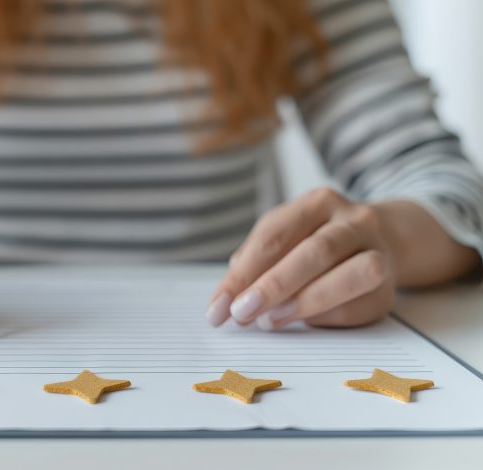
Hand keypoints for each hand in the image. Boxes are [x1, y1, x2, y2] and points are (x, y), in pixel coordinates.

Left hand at [206, 188, 394, 329]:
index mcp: (318, 203)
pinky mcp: (388, 290)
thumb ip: (252, 265)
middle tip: (241, 314)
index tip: (217, 307)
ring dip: (305, 302)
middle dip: (273, 286)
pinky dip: (326, 317)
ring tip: (269, 321)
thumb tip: (225, 302)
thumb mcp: (281, 239)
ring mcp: (379, 252)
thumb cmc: (311, 243)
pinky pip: (360, 305)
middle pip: (315, 251)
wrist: (379, 242)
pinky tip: (301, 323)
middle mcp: (355, 220)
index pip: (274, 236)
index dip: (242, 274)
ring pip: (353, 275)